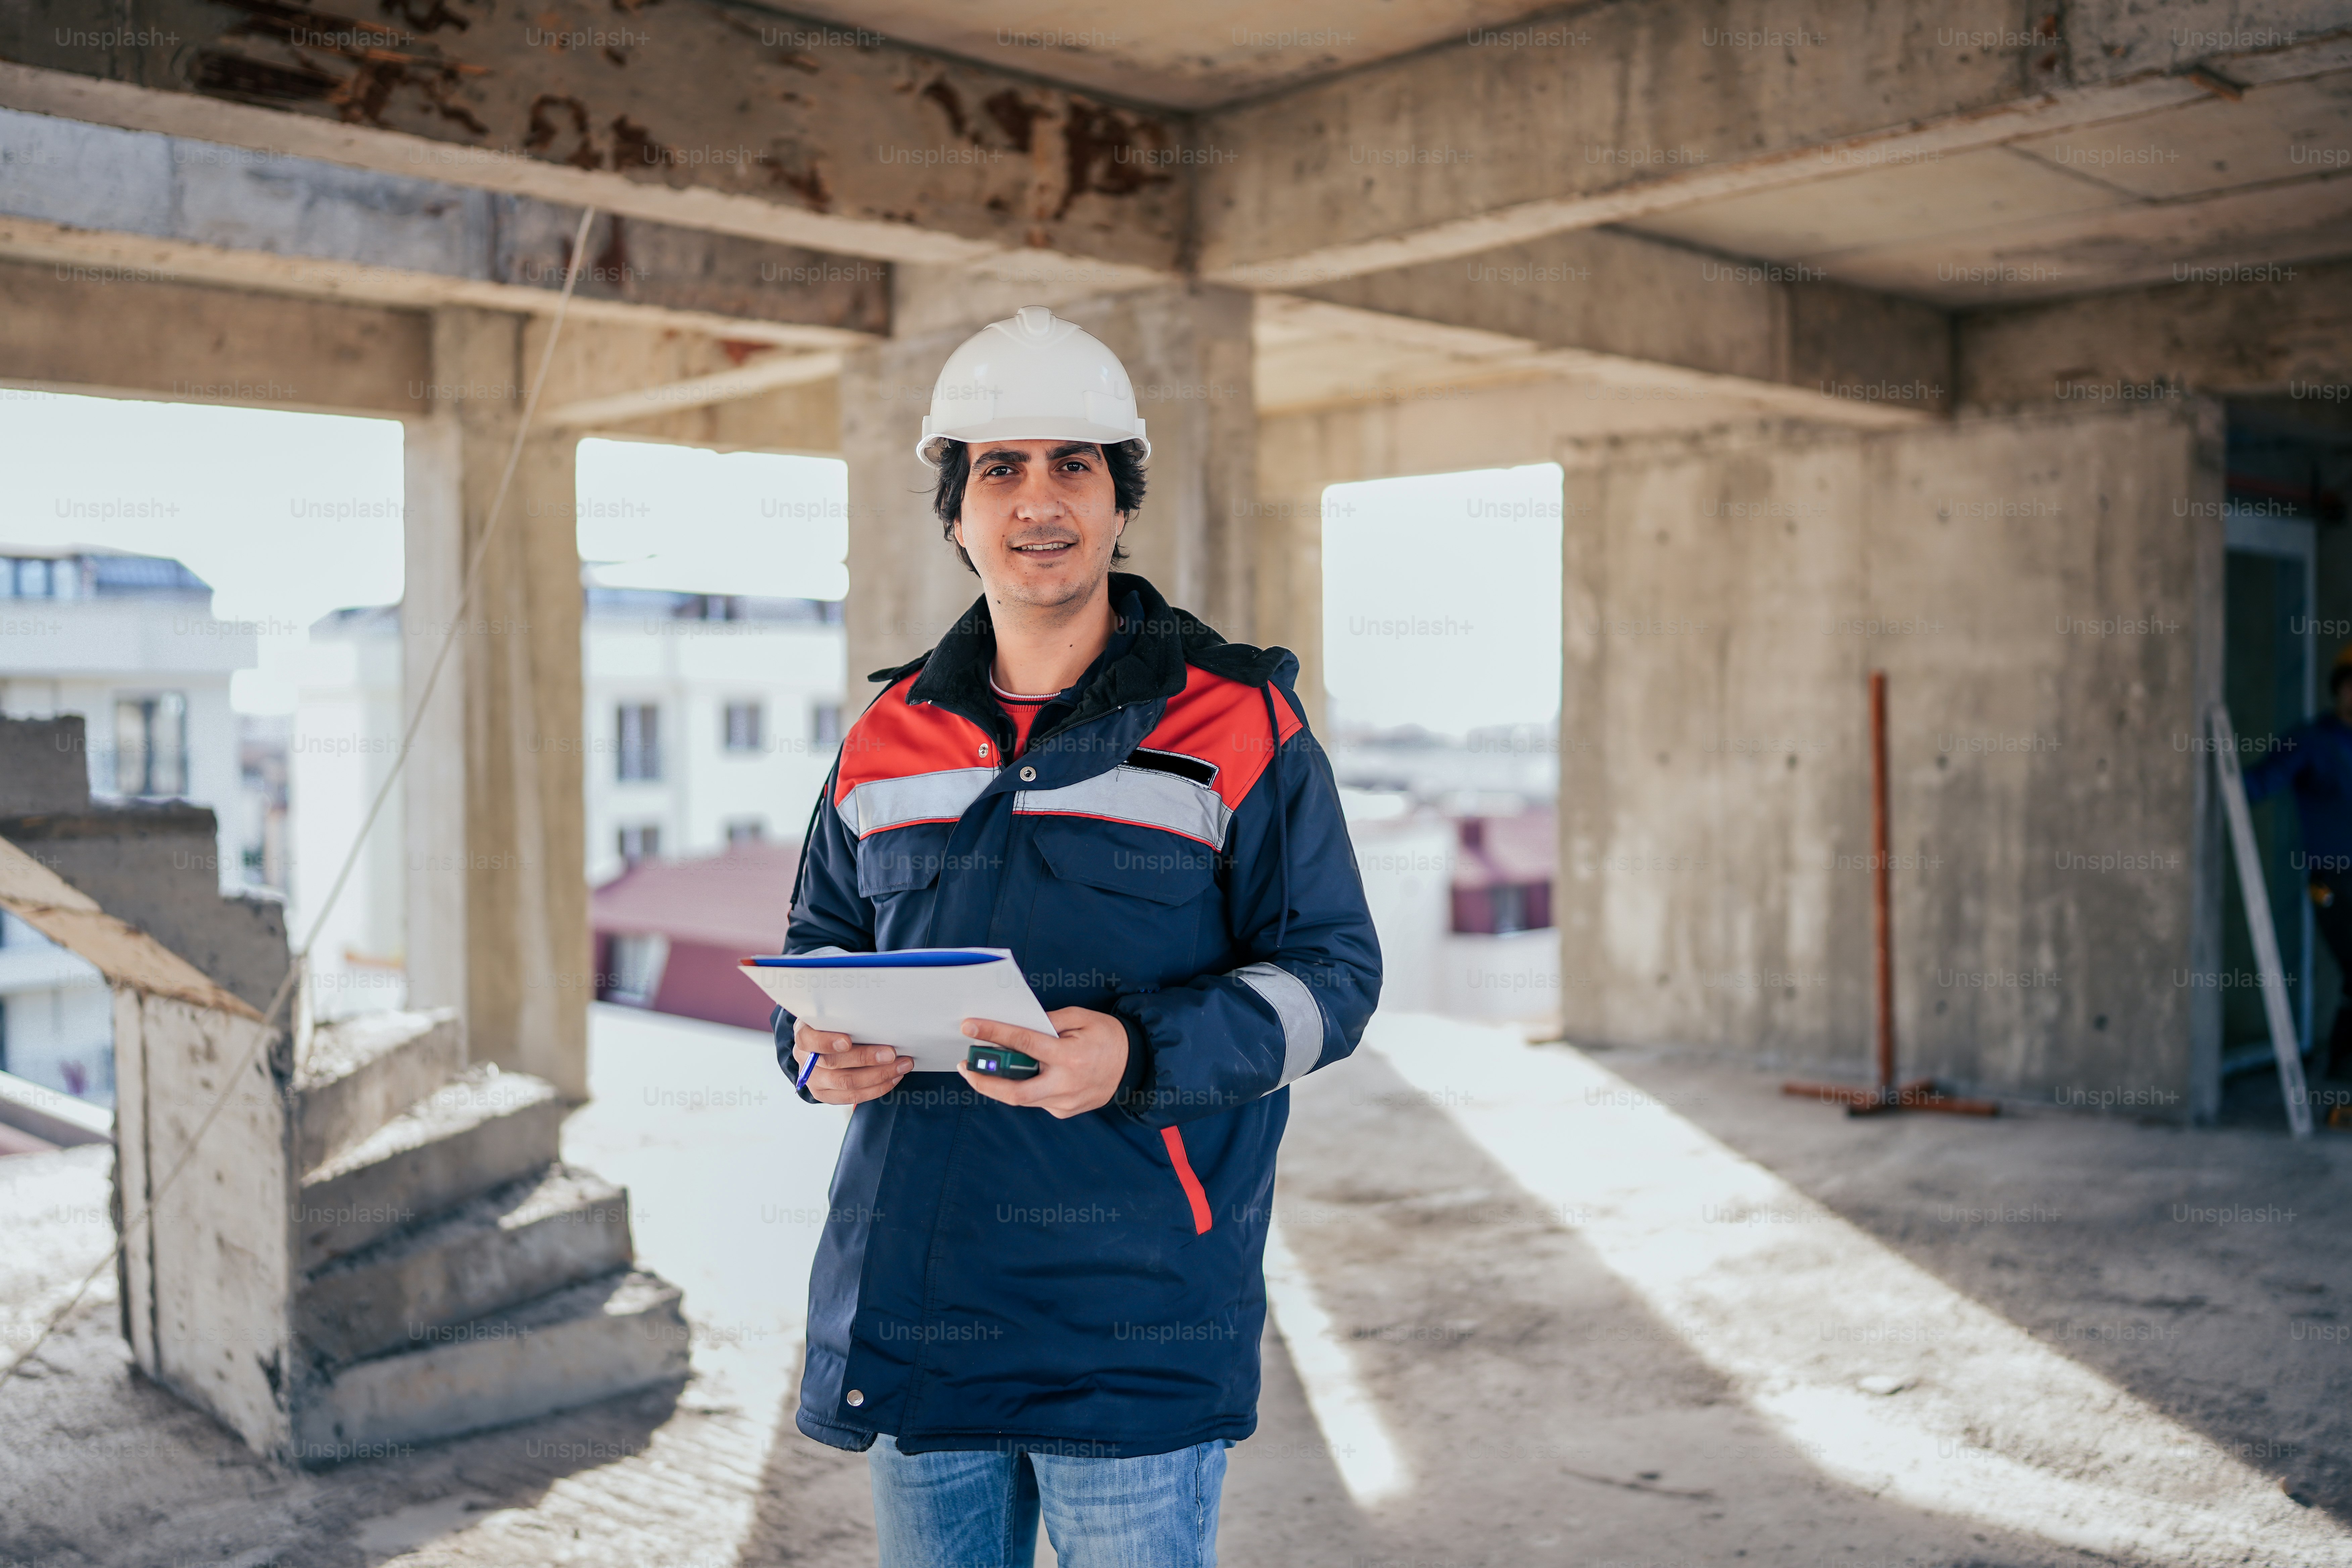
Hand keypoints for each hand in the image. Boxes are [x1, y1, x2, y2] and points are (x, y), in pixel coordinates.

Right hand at [794, 1019, 911, 1104]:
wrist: (823, 1046)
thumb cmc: (835, 1027)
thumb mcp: (835, 1016)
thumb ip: (847, 1019)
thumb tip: (878, 1021)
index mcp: (804, 1035)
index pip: (808, 1039)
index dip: (827, 1042)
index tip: (847, 1041)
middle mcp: (806, 1060)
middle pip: (833, 1063)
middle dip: (866, 1058)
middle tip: (891, 1053)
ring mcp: (815, 1081)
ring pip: (846, 1083)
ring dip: (878, 1075)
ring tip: (901, 1066)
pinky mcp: (826, 1096)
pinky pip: (853, 1097)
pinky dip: (876, 1088)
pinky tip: (893, 1078)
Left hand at [957, 1007, 1129, 1118]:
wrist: (1136, 1065)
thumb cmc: (1108, 1036)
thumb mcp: (1081, 1017)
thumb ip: (1048, 1021)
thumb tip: (1017, 1025)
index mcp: (1069, 1056)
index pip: (1022, 1043)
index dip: (993, 1034)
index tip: (970, 1027)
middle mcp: (1065, 1083)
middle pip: (1014, 1091)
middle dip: (984, 1082)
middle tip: (965, 1068)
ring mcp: (1065, 1102)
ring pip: (1022, 1098)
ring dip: (999, 1085)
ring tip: (982, 1071)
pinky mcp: (1065, 1111)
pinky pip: (1037, 1100)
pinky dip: (1024, 1087)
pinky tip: (1022, 1076)